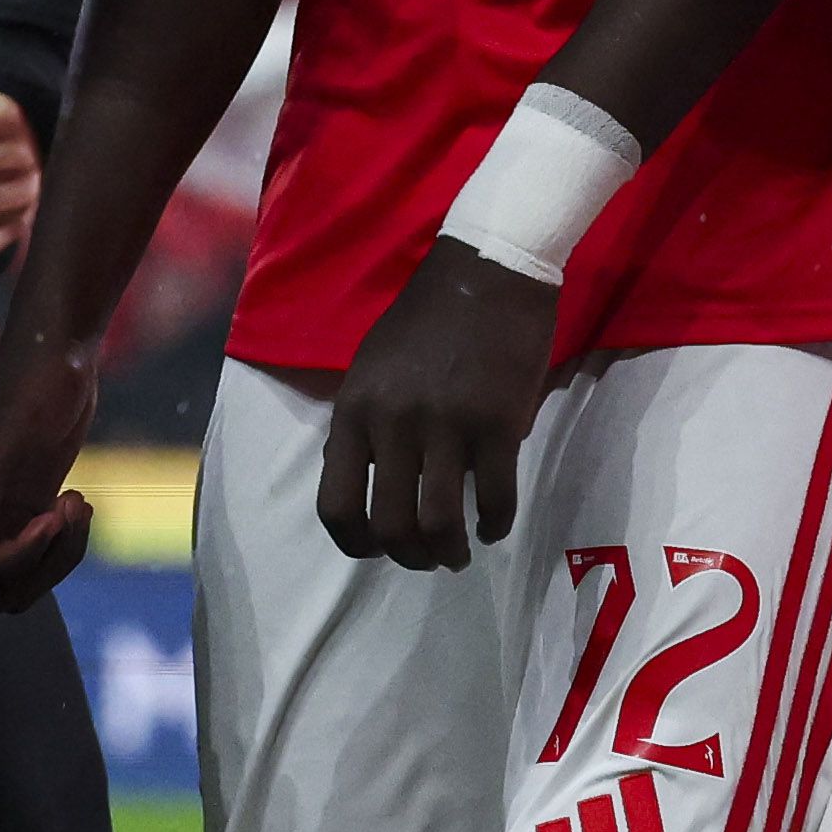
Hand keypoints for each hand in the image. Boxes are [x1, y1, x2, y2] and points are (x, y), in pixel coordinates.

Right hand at [0, 317, 106, 607]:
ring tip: (75, 506)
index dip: (11, 559)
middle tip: (64, 513)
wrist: (59, 351)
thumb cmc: (30, 383)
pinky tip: (78, 500)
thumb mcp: (6, 436)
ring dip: (54, 558)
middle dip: (36, 566)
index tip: (47, 515)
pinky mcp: (31, 504)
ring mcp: (3, 511)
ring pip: (19, 577)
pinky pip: (42, 552)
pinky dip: (65, 542)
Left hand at [319, 243, 559, 571]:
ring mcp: (446, 425)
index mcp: (354, 411)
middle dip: (410, 557)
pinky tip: (494, 525)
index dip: (354, 544)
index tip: (376, 551)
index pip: (335, 504)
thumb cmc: (426, 321)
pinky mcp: (496, 424)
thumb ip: (362, 425)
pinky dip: (494, 525)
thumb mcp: (370, 368)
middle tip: (428, 559)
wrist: (487, 272)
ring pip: (438, 522)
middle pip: (390, 526)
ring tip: (459, 551)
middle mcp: (392, 423)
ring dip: (450, 551)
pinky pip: (493, 499)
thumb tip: (356, 483)